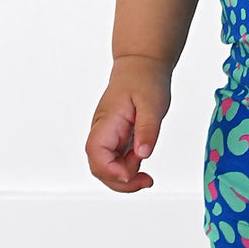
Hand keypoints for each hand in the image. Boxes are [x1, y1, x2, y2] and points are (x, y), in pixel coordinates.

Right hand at [87, 57, 172, 192]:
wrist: (141, 66)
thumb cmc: (144, 80)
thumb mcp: (152, 103)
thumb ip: (147, 129)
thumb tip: (143, 154)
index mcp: (107, 122)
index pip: (96, 153)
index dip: (110, 170)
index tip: (131, 175)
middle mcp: (103, 132)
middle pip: (99, 167)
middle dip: (120, 181)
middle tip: (146, 181)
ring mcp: (109, 137)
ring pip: (108, 168)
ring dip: (125, 177)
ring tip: (147, 175)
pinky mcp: (117, 139)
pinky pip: (117, 161)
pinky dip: (129, 169)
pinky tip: (143, 163)